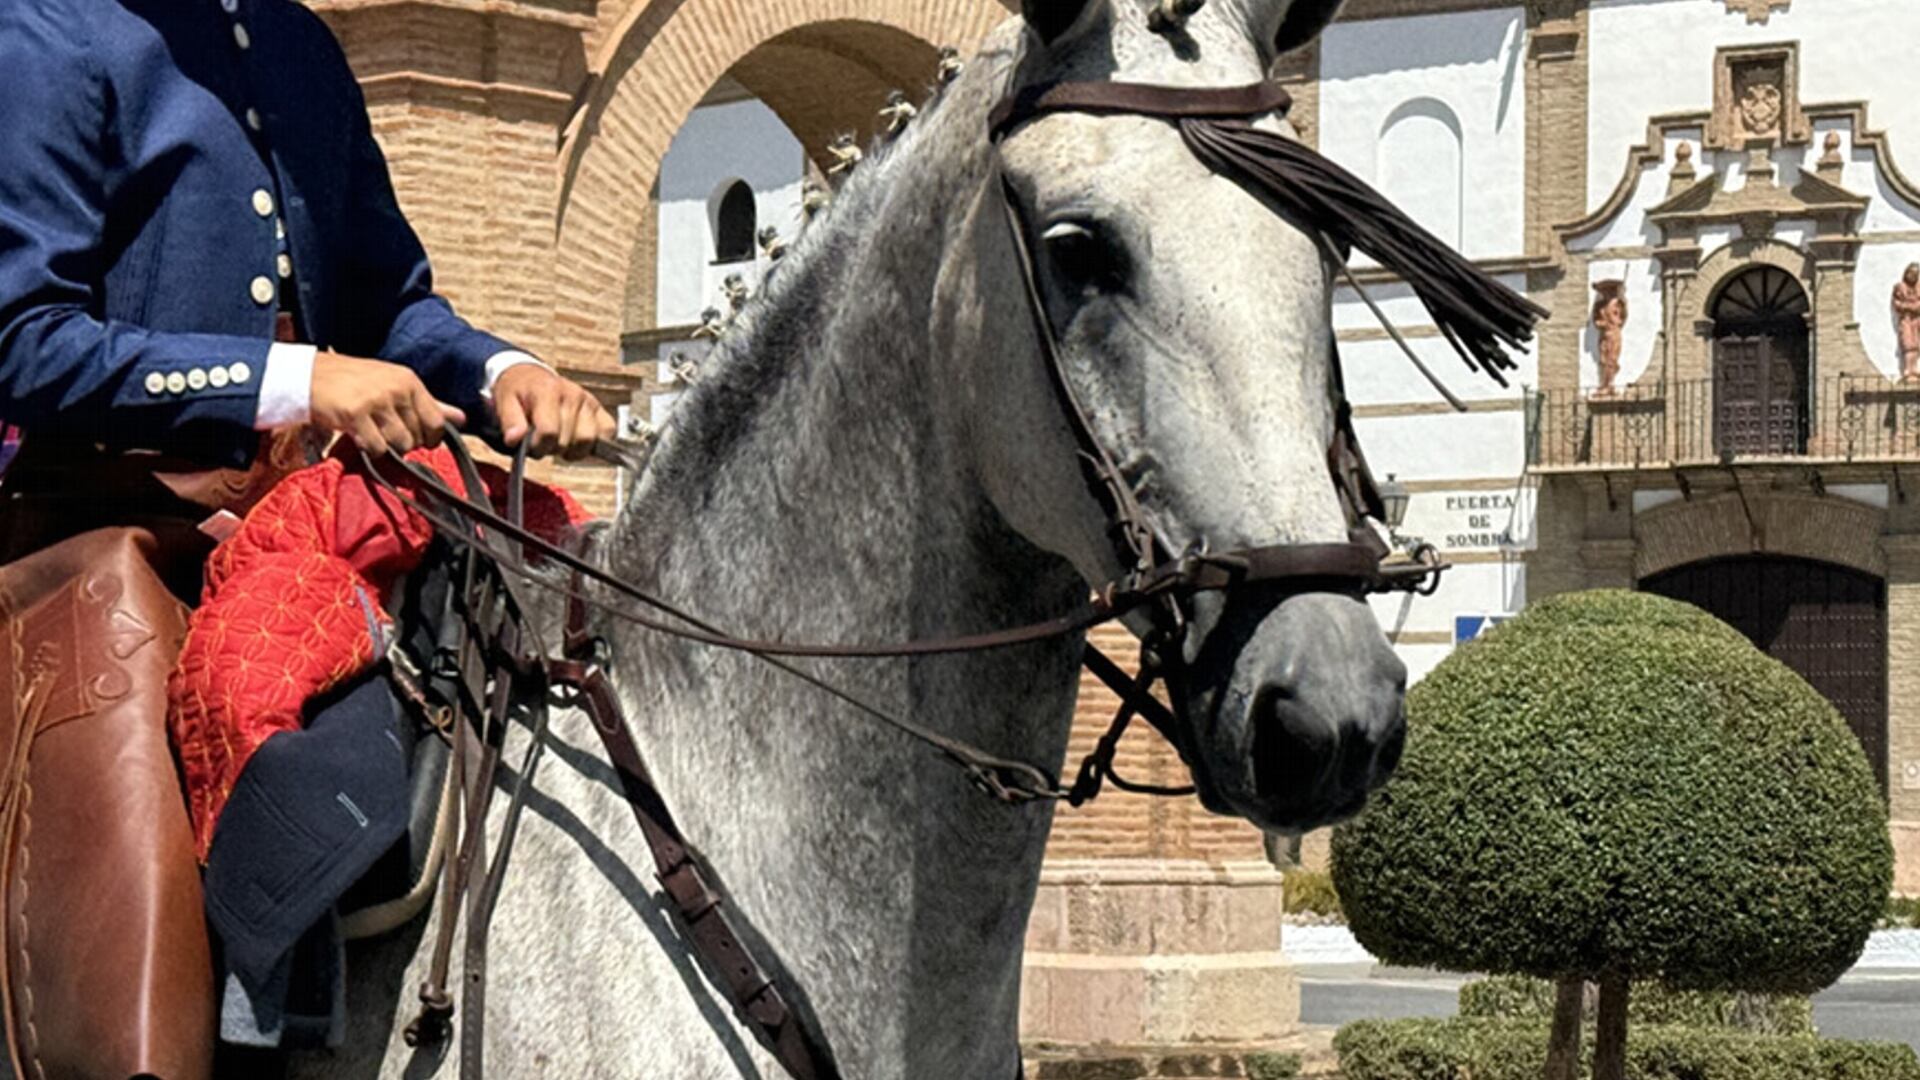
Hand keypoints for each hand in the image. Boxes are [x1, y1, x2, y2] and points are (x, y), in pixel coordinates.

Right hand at [309, 351, 465, 454]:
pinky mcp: (355, 414)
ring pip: (399, 444)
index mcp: (409, 381)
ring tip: (371, 432)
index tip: (418, 440)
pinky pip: (377, 448)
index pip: (437, 421)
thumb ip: (429, 403)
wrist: (307, 376)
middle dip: (404, 443)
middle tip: (384, 432)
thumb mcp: (394, 385)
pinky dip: (369, 449)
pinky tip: (358, 436)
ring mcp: (376, 400)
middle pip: (418, 437)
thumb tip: (463, 418)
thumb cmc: (353, 382)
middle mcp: (396, 388)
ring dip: (386, 447)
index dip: (430, 438)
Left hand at [491, 364, 616, 460]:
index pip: (549, 432)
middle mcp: (573, 394)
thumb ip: (509, 422)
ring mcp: (588, 401)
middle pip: (568, 440)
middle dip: (552, 449)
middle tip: (542, 442)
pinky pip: (609, 431)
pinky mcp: (599, 408)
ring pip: (588, 441)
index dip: (538, 447)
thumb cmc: (517, 392)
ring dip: (572, 449)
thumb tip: (515, 439)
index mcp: (548, 391)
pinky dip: (594, 442)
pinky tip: (576, 440)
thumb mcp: (504, 403)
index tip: (530, 445)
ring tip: (559, 441)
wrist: (530, 377)